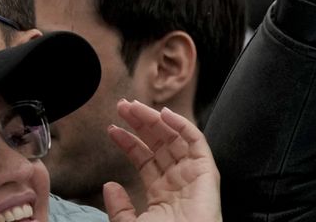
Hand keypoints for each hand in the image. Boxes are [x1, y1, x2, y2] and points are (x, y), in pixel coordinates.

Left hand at [102, 100, 221, 221]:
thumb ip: (119, 208)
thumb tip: (110, 186)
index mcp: (162, 193)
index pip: (145, 160)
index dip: (129, 142)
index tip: (111, 129)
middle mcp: (178, 179)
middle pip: (159, 144)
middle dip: (140, 124)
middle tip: (122, 107)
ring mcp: (192, 173)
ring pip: (174, 138)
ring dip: (154, 120)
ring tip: (133, 107)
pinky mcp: (206, 170)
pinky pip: (196, 142)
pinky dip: (183, 125)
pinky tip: (164, 114)